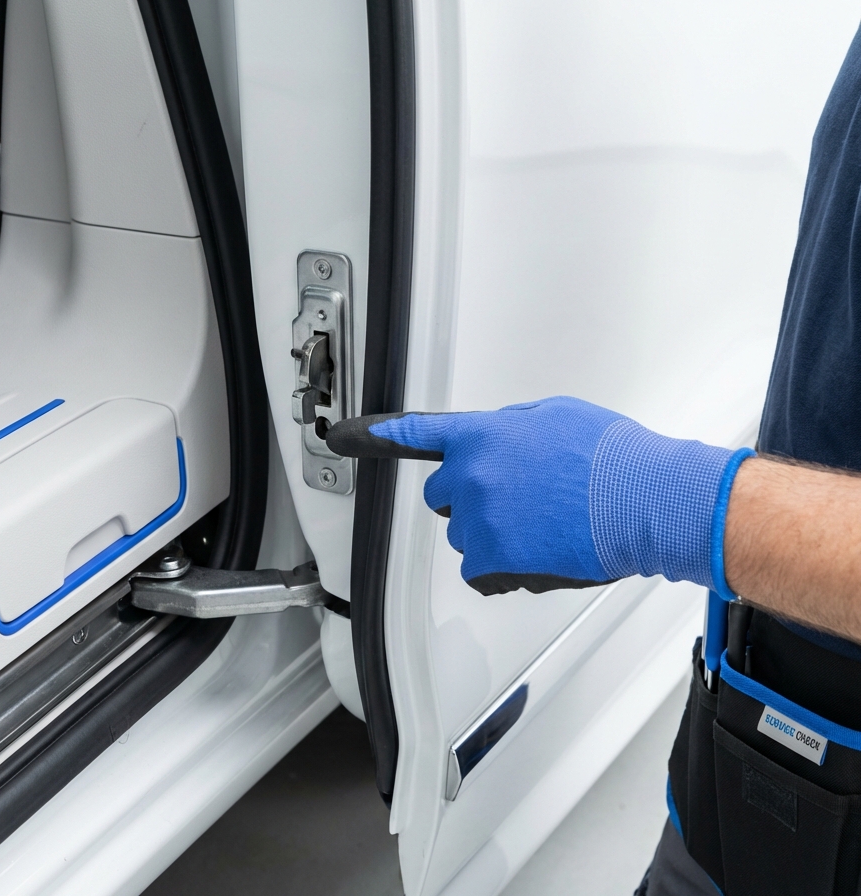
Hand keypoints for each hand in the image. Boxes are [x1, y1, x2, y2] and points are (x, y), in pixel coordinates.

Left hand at [335, 397, 752, 595]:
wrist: (646, 500)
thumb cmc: (612, 458)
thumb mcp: (556, 417)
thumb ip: (510, 430)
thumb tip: (497, 443)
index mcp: (484, 434)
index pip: (418, 433)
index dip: (377, 436)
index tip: (341, 437)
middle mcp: (472, 474)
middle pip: (442, 494)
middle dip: (470, 497)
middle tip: (517, 500)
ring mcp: (478, 519)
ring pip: (464, 534)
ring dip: (492, 533)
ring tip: (543, 526)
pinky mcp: (492, 560)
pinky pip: (479, 571)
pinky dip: (501, 569)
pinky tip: (538, 553)